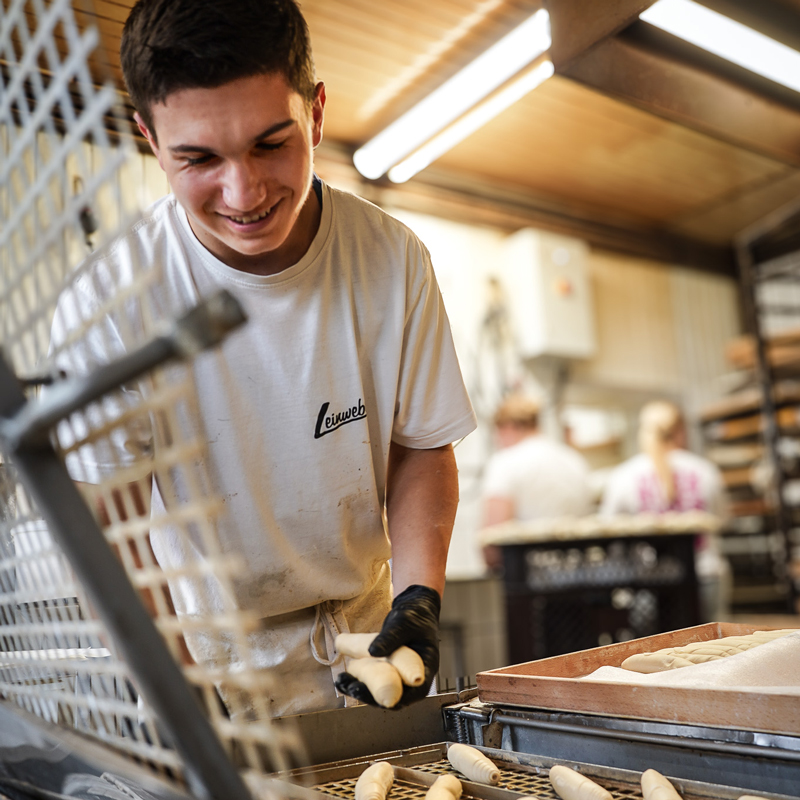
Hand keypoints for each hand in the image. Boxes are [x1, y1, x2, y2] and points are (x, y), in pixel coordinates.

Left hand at [335, 584, 440, 708]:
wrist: (413, 609)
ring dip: (361, 690)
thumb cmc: (416, 616)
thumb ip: (391, 637)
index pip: (415, 692)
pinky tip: (344, 678)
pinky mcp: (386, 672)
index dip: (398, 698)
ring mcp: (399, 676)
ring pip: (380, 692)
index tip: (379, 697)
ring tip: (342, 682)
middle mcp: (412, 678)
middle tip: (352, 688)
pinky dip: (359, 681)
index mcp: (424, 669)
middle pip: (394, 696)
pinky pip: (373, 682)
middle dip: (371, 696)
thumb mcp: (404, 623)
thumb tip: (372, 652)